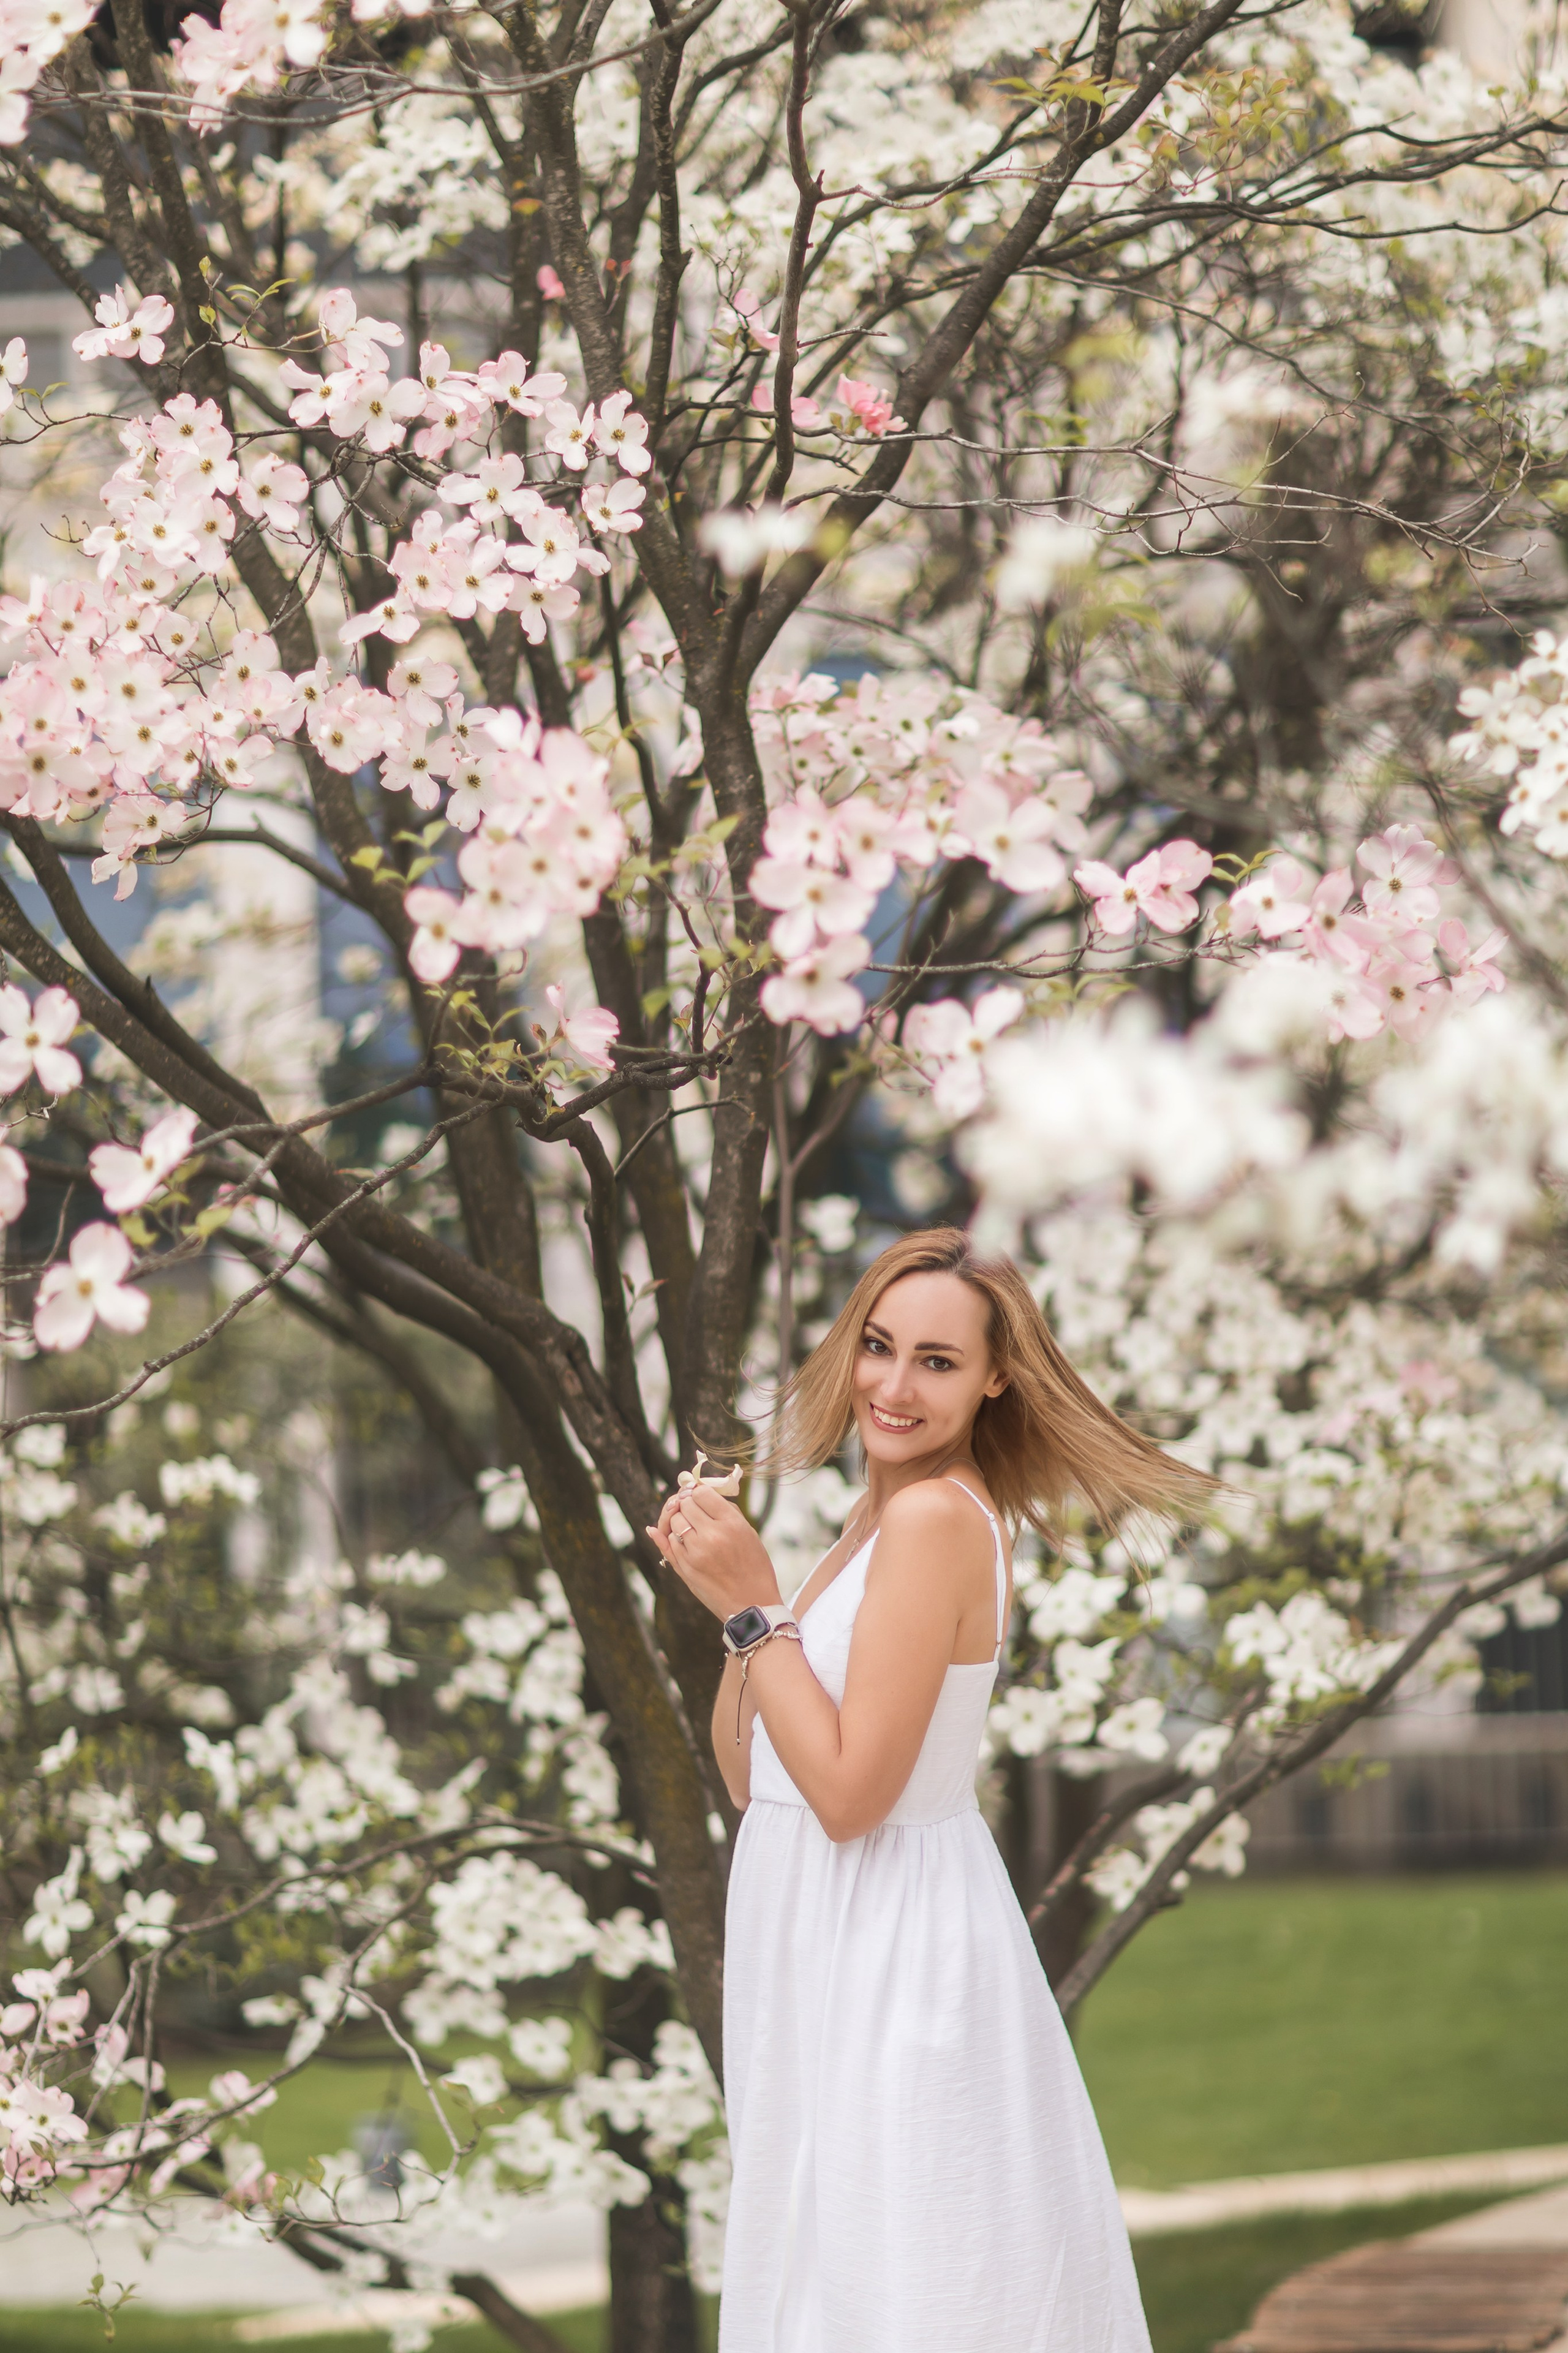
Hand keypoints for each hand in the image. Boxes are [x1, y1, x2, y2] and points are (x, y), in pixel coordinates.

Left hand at [646, 1477, 781, 1622]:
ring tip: (691, 1527)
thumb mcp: (749, 1533)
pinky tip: (673, 1535)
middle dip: (687, 1504)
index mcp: (732, 1524)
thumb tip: (700, 1491)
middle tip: (693, 1510)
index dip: (698, 1491)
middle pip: (685, 1504)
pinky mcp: (685, 1568)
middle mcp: (712, 1535)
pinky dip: (671, 1537)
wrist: (751, 1604)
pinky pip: (668, 1542)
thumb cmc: (754, 1566)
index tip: (699, 1496)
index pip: (702, 1493)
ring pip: (674, 1521)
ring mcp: (696, 1553)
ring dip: (679, 1521)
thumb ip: (725, 1510)